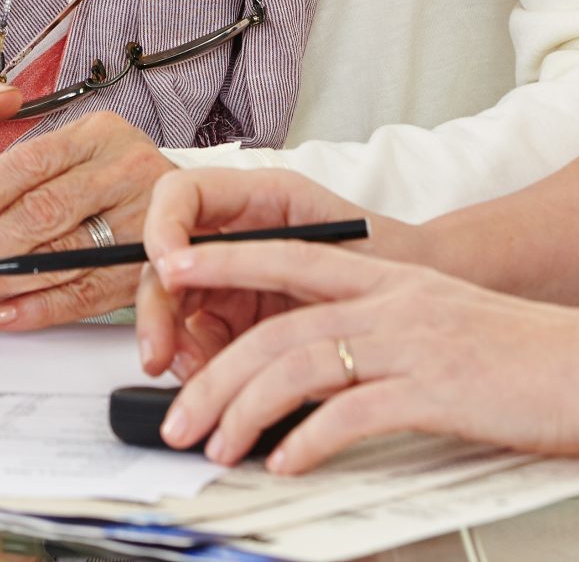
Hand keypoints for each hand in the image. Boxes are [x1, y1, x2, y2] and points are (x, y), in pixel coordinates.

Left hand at [0, 110, 174, 327]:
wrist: (187, 206)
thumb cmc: (113, 178)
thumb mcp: (74, 154)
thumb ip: (23, 175)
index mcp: (100, 135)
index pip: (31, 162)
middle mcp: (127, 172)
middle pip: (44, 210)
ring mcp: (144, 222)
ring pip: (62, 256)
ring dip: (2, 280)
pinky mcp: (147, 269)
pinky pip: (87, 295)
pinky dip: (39, 309)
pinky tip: (3, 314)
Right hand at [134, 166, 381, 379]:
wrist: (422, 304)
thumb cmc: (390, 262)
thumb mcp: (335, 247)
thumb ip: (280, 255)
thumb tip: (211, 269)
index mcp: (257, 198)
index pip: (182, 194)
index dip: (163, 226)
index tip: (168, 266)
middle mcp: (235, 235)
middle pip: (166, 259)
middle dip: (156, 308)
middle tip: (159, 354)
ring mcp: (233, 278)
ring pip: (175, 307)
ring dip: (174, 345)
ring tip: (198, 377)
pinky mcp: (238, 320)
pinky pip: (201, 343)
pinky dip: (201, 367)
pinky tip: (216, 384)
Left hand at [149, 240, 578, 472]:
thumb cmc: (530, 356)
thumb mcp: (444, 324)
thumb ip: (384, 334)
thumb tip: (324, 373)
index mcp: (391, 280)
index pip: (286, 259)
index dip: (223, 261)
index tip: (170, 270)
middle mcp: (393, 302)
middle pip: (276, 328)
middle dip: (215, 374)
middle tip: (178, 414)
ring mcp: (412, 344)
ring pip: (299, 367)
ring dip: (245, 412)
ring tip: (217, 447)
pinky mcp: (435, 391)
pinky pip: (352, 414)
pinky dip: (308, 440)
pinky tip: (286, 462)